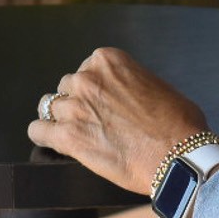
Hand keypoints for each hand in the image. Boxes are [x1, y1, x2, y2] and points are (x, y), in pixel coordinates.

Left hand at [25, 46, 208, 195]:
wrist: (178, 156)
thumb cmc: (179, 125)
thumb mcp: (159, 86)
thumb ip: (135, 83)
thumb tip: (132, 94)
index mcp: (109, 61)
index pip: (87, 68)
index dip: (94, 86)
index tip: (102, 100)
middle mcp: (88, 79)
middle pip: (68, 87)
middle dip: (78, 102)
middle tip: (93, 119)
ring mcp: (75, 107)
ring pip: (50, 107)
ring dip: (61, 118)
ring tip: (73, 131)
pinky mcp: (68, 136)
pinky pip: (38, 131)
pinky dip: (43, 136)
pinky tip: (49, 140)